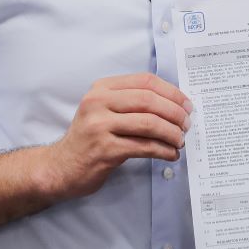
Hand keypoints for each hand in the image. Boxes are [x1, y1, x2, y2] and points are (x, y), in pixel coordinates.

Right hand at [46, 73, 191, 200]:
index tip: (187, 105)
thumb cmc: (90, 138)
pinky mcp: (104, 150)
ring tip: (180, 141)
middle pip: (149, 101)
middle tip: (187, 124)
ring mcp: (99, 126)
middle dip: (175, 113)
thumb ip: (132, 102)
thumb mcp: (104, 110)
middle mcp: (98, 103)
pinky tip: (170, 154)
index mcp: (101, 88)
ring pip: (149, 124)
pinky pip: (143, 147)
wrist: (61, 166)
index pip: (145, 81)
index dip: (172, 92)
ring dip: (171, 133)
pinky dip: (163, 151)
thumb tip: (174, 104)